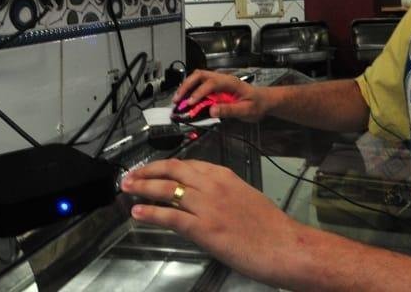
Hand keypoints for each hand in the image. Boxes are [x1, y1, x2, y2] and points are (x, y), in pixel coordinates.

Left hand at [121, 159, 307, 284]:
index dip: (164, 165)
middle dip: (147, 171)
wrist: (284, 245)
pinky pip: (170, 216)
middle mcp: (213, 185)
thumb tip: (202, 198)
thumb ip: (222, 193)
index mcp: (224, 175)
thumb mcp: (245, 197)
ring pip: (166, 189)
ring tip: (127, 188)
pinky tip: (137, 212)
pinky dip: (150, 213)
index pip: (187, 164)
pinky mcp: (204, 228)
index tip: (151, 169)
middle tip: (130, 176)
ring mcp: (207, 205)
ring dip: (142, 188)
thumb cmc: (270, 226)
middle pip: (172, 170)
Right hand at [173, 70, 269, 121]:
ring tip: (178, 100)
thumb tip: (212, 111)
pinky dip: (191, 91)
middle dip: (186, 86)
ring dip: (186, 87)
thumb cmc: (257, 104)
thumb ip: (229, 110)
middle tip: (177, 99)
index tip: (191, 102)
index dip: (199, 92)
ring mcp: (218, 82)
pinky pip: (200, 85)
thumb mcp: (246, 110)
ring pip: (198, 78)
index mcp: (231, 82)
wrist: (264, 101)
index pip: (211, 83)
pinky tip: (186, 100)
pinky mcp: (216, 88)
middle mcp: (223, 78)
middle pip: (200, 75)